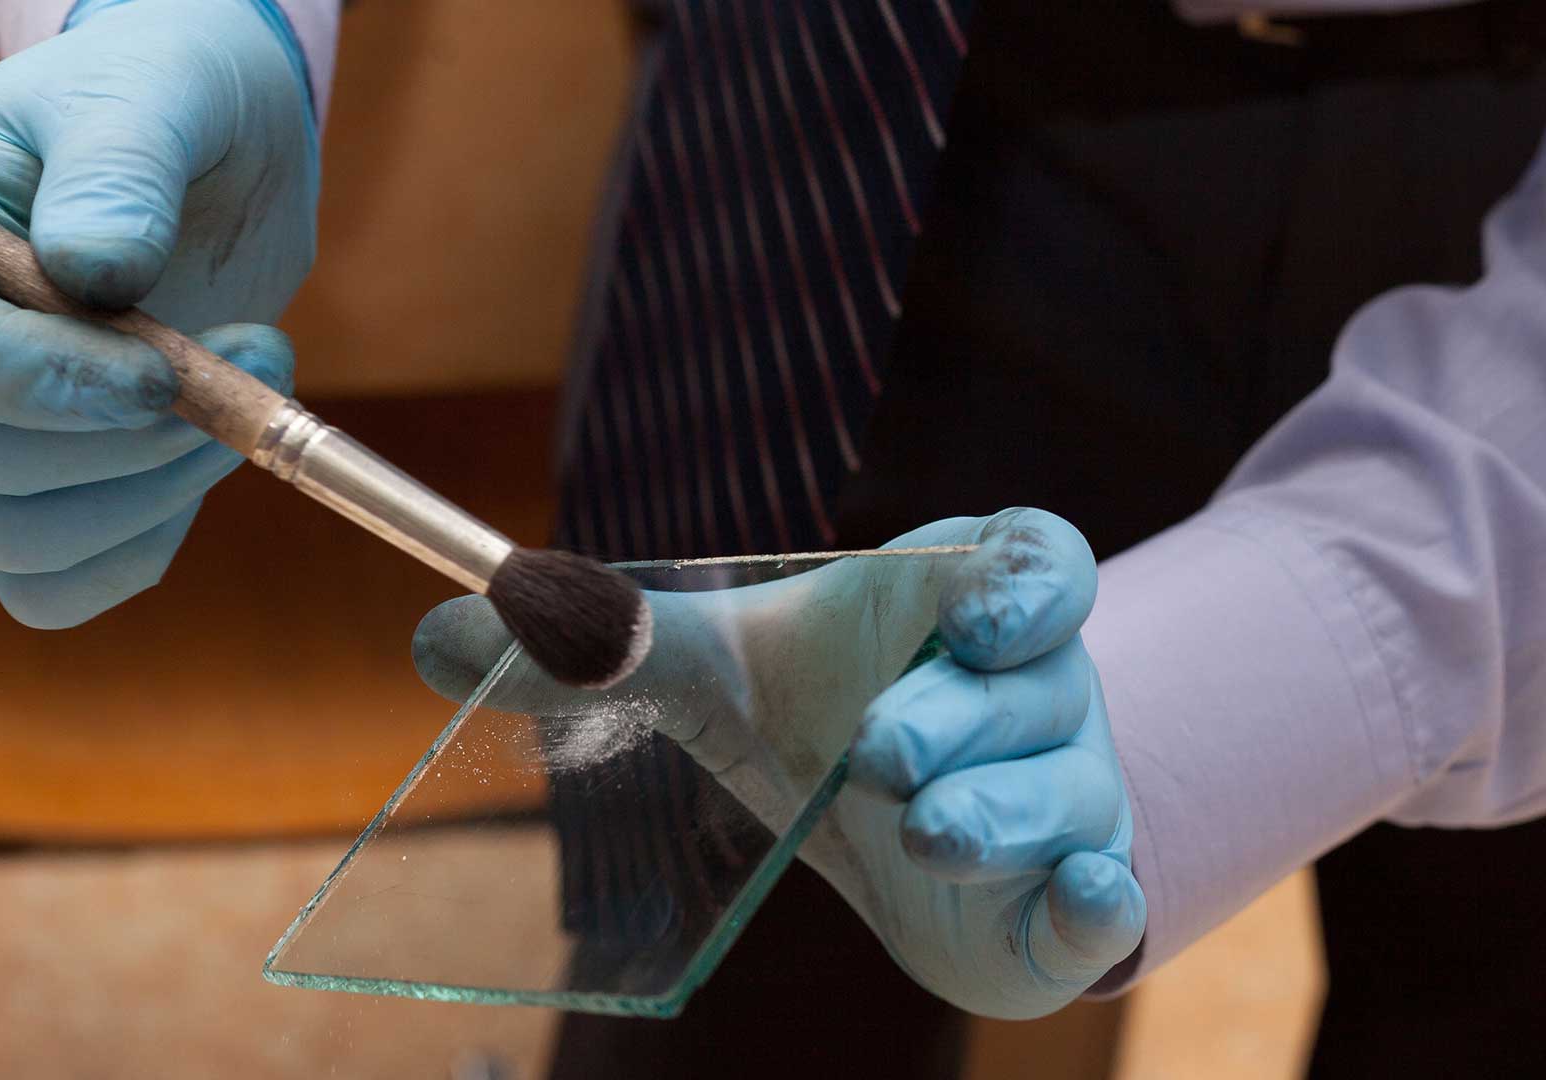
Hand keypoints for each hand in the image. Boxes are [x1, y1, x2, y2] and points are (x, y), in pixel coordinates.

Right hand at [0, 0, 315, 626]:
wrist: (213, 148)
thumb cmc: (163, 105)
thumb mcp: (148, 98)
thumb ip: (119, 168)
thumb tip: (96, 268)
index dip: (38, 382)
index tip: (157, 374)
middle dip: (136, 438)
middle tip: (260, 352)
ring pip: (29, 541)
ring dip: (164, 490)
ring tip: (258, 385)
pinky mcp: (61, 489)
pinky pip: (75, 578)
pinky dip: (155, 535)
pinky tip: (220, 448)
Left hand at [412, 509, 1144, 1018]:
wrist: (887, 828)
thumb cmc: (814, 715)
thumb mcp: (713, 675)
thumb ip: (600, 645)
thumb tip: (432, 634)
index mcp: (965, 606)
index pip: (1037, 562)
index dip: (1024, 580)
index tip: (972, 609)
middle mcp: (1035, 692)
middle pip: (1038, 685)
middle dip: (961, 715)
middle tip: (880, 749)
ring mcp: (1065, 793)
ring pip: (1068, 792)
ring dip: (1004, 811)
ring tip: (925, 830)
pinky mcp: (1065, 897)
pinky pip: (1113, 898)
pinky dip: (1105, 902)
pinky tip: (1079, 900)